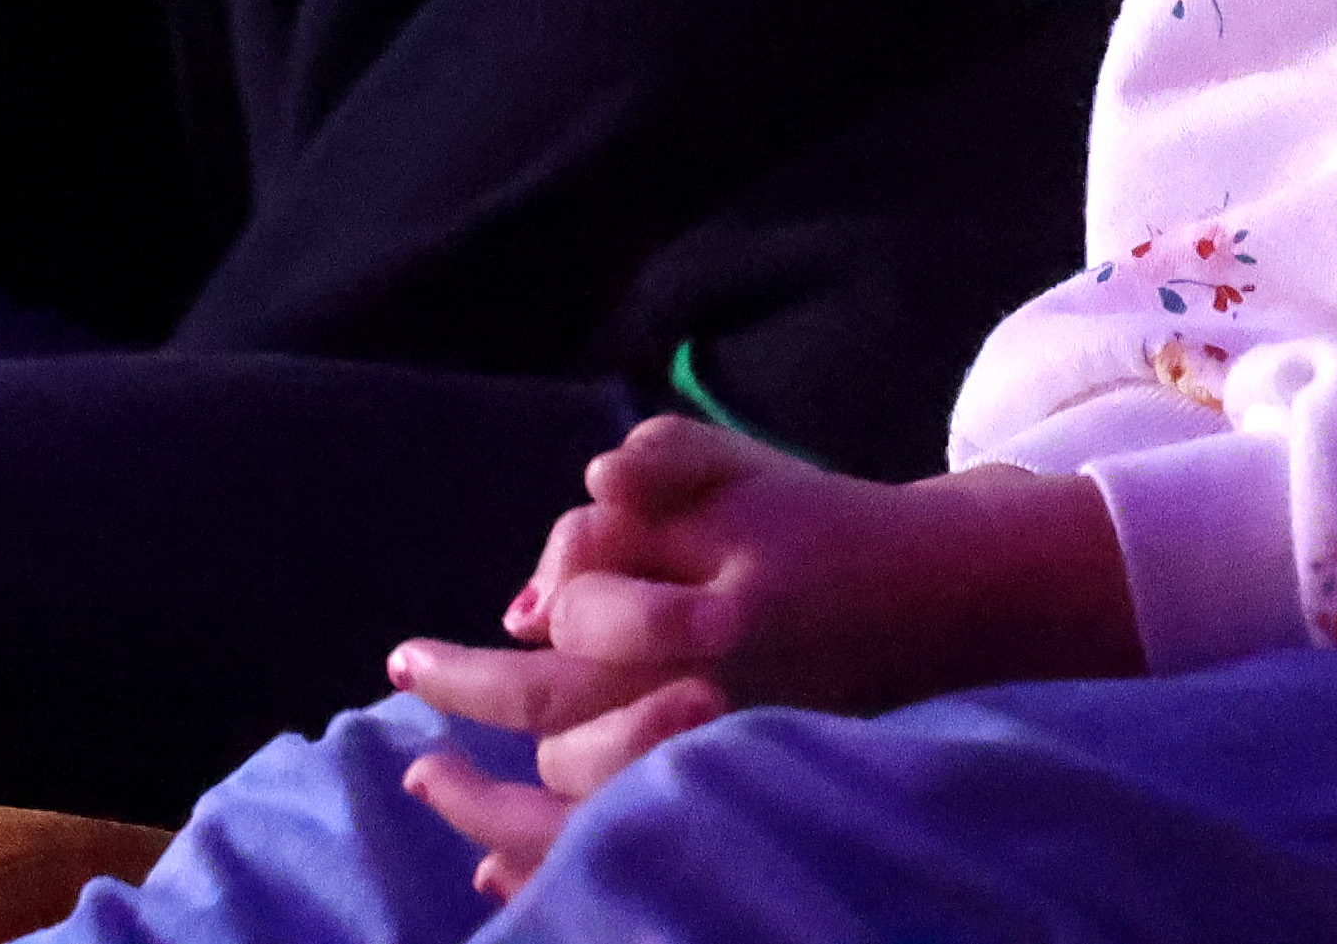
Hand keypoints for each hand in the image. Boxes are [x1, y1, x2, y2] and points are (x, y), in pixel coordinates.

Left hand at [388, 419, 1140, 901]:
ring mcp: (722, 757)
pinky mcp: (727, 792)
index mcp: (719, 615)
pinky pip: (615, 851)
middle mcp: (715, 700)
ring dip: (491, 794)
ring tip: (428, 772)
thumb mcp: (745, 466)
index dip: (551, 592)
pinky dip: (544, 865)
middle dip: (468, 691)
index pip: (583, 619)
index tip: (525, 601)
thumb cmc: (820, 524)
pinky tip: (484, 875)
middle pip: (558, 722)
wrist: (932, 603)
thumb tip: (590, 486)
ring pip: (578, 793)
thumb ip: (662, 461)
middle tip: (404, 665)